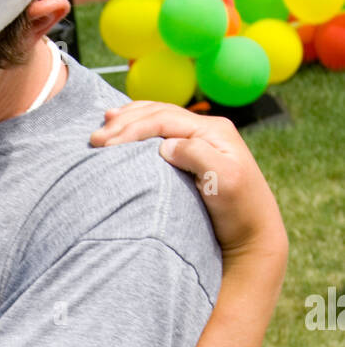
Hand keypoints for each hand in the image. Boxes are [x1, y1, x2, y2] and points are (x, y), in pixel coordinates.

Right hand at [89, 102, 288, 277]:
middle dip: (123, 122)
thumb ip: (197, 156)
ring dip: (129, 120)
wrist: (252, 233)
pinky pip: (161, 132)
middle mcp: (207, 130)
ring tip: (104, 123)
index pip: (163, 119)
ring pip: (158, 118)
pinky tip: (125, 130)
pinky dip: (139, 129)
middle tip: (95, 137)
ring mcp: (201, 140)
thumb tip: (166, 144)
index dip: (131, 128)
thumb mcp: (223, 181)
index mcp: (213, 131)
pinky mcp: (194, 155)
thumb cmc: (239, 211)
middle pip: (158, 113)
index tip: (105, 143)